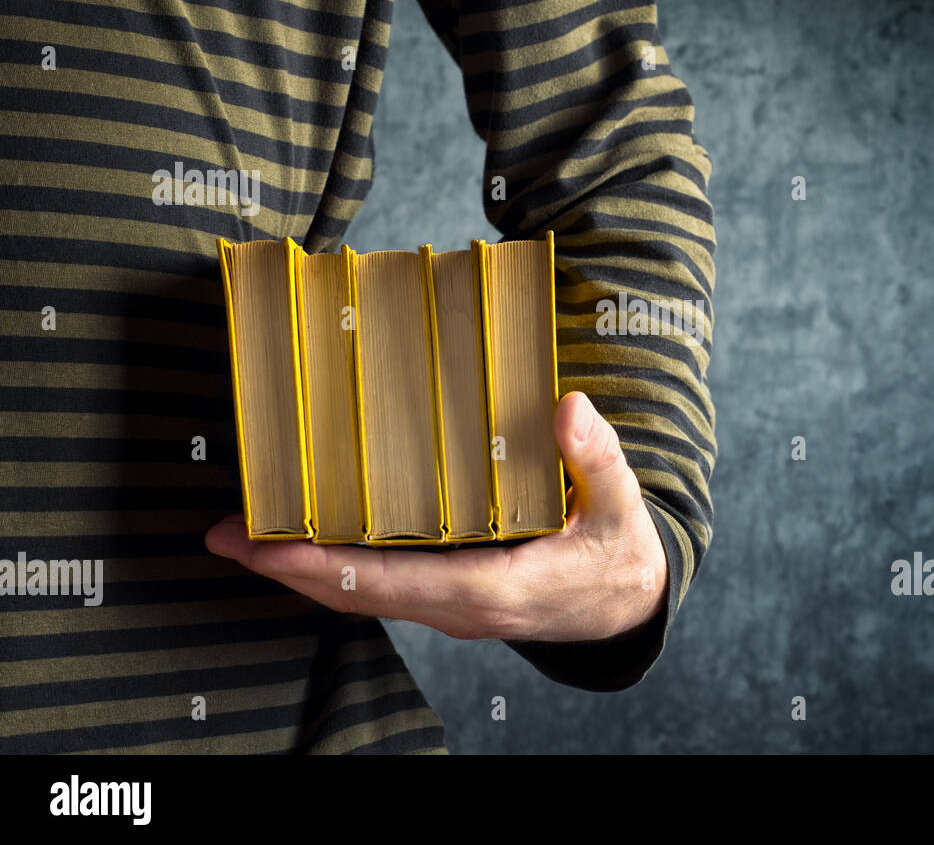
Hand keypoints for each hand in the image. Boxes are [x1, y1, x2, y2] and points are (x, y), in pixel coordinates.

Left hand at [206, 391, 668, 642]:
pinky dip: (334, 570)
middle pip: (356, 594)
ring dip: (299, 571)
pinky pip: (380, 590)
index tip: (268, 547)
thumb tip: (568, 407)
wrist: (627, 607)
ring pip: (361, 597)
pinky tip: (306, 542)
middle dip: (286, 568)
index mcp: (494, 586)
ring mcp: (450, 608)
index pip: (394, 582)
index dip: (325, 566)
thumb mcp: (619, 505)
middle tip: (224, 535)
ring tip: (243, 537)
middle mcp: (459, 607)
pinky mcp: (449, 599)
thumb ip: (596, 457)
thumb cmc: (617, 554)